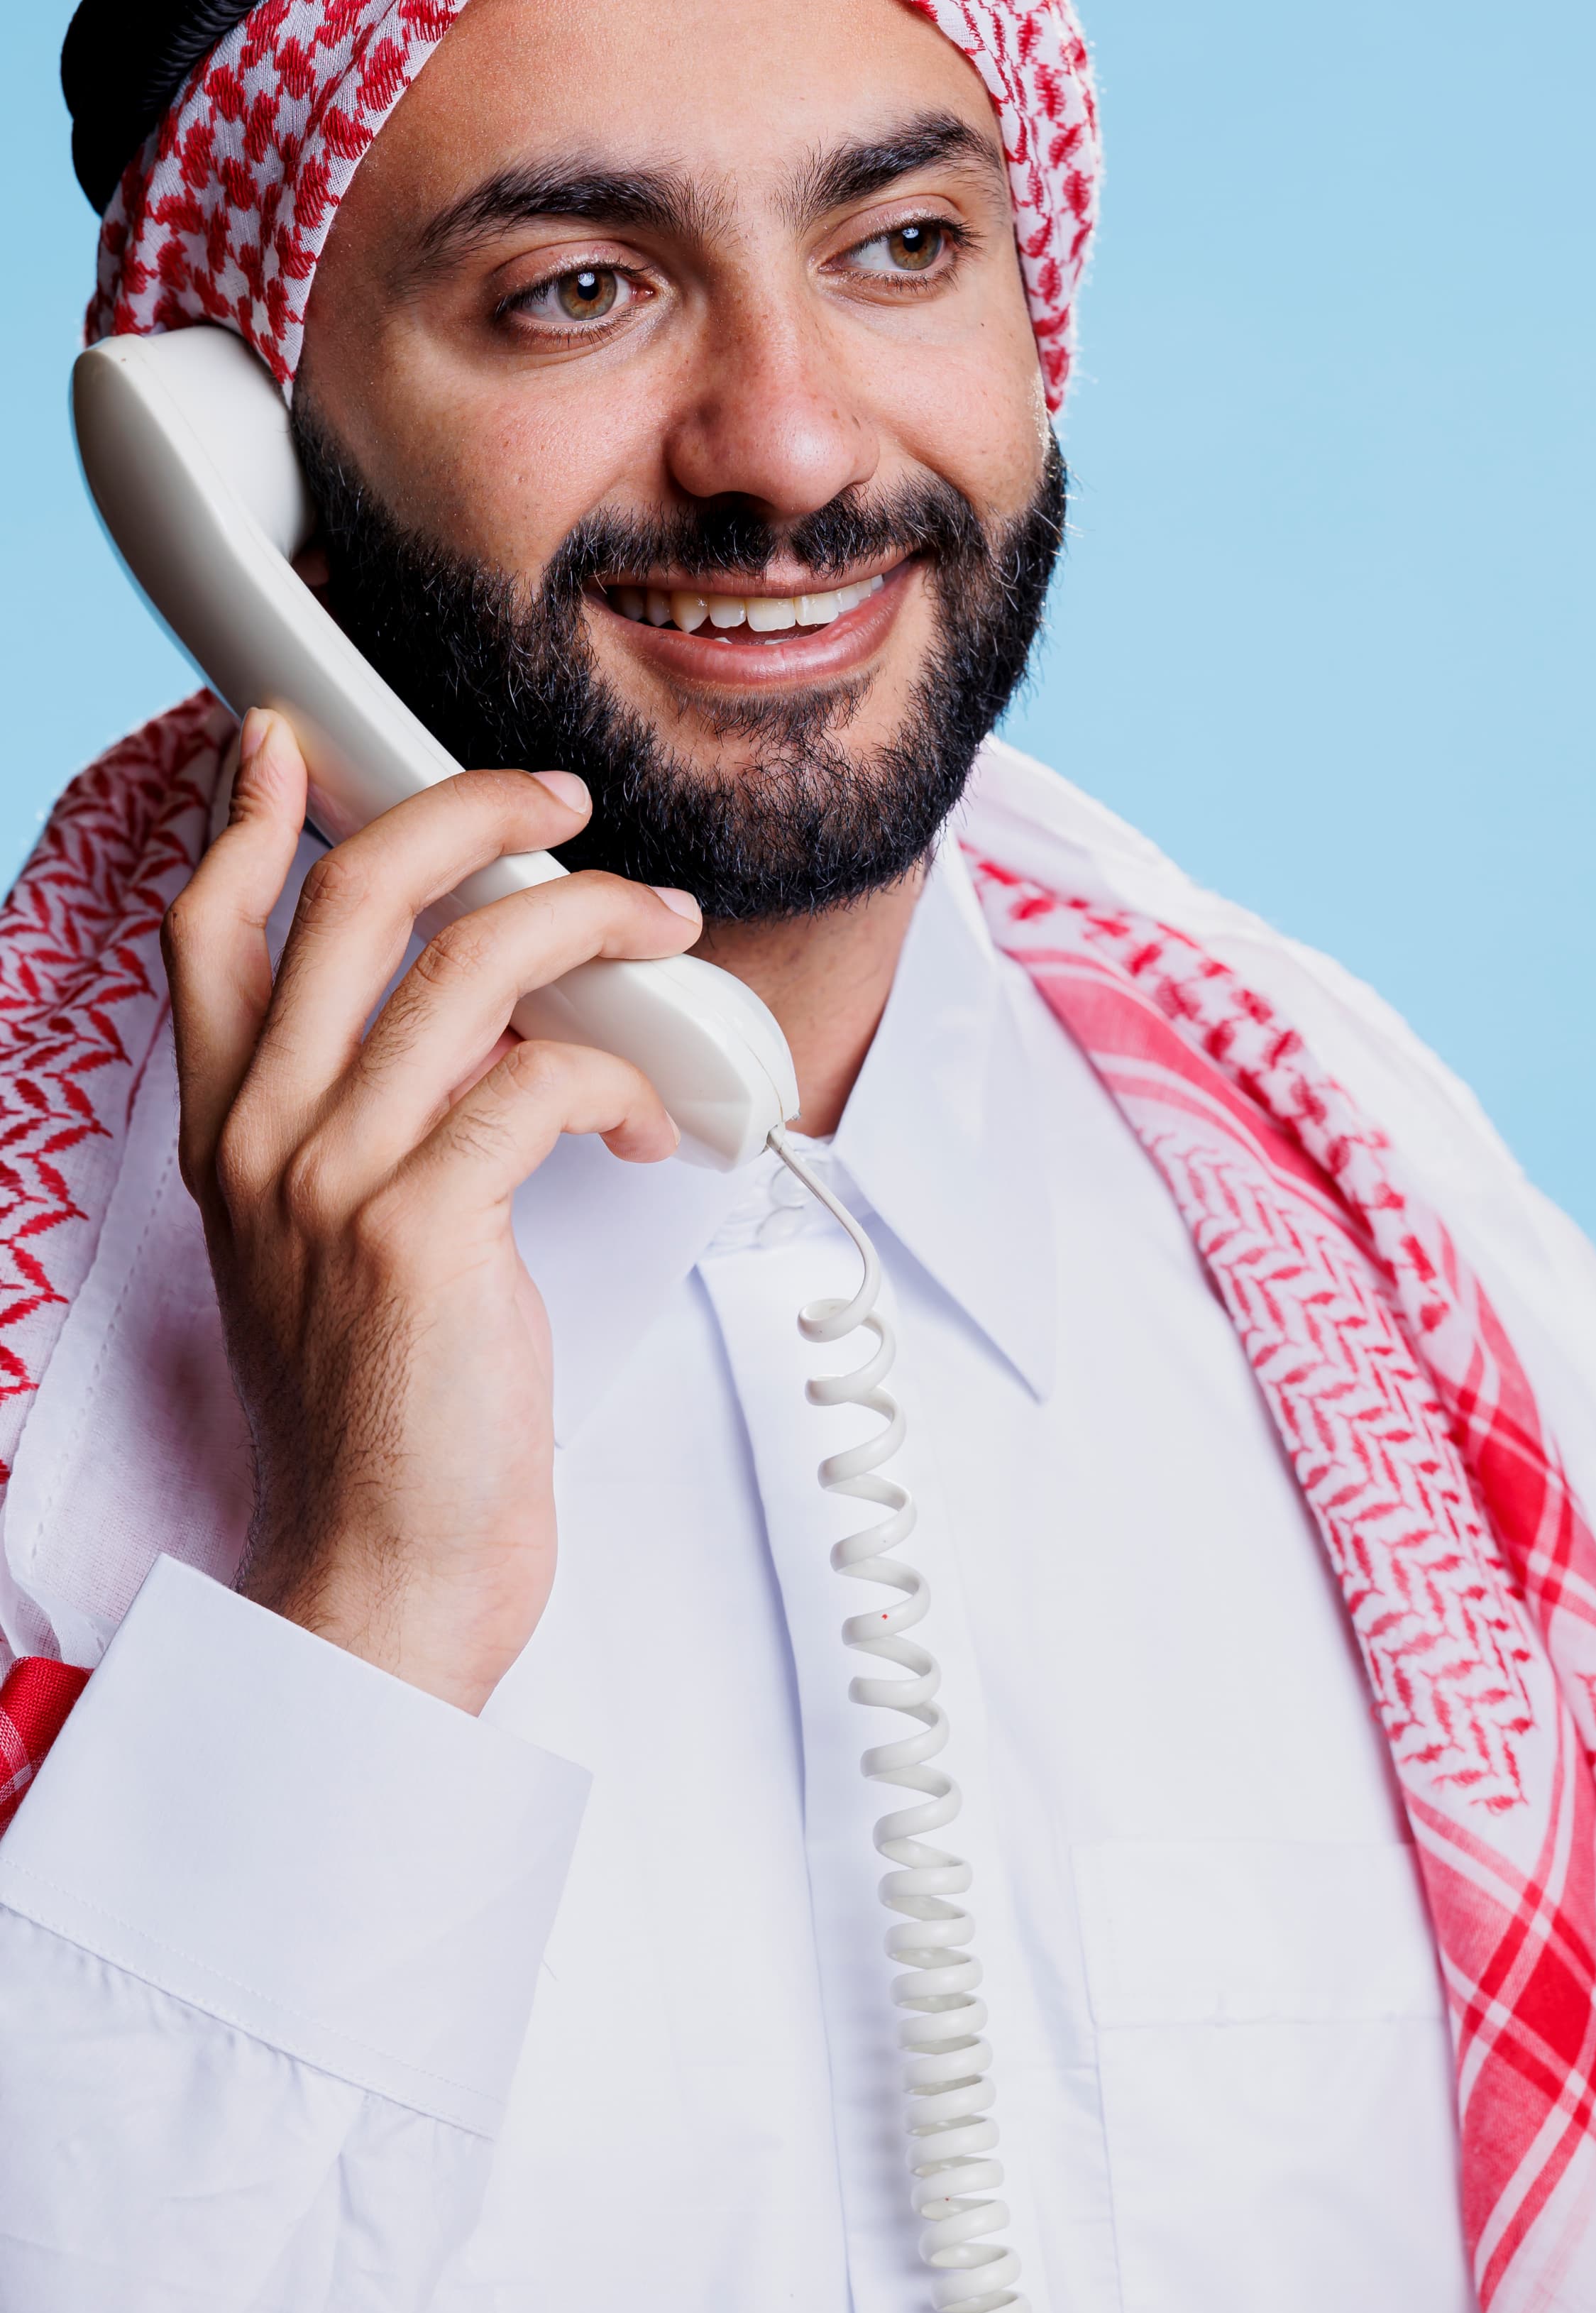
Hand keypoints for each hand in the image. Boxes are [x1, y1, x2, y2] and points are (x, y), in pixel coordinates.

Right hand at [162, 708, 700, 1712]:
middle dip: (468, 812)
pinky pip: (541, 1078)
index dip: (252, 819)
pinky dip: (626, 1077)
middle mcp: (262, 1142)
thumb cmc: (387, 1422)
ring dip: (595, 922)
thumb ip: (374, 1127)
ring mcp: (332, 1180)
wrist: (379, 1573)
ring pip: (472, 965)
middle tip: (557, 800)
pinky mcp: (421, 1229)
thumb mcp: (337, 1249)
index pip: (212, 934)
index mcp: (231, 1139)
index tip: (290, 739)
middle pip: (353, 898)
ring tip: (665, 929)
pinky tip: (660, 1119)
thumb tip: (482, 1023)